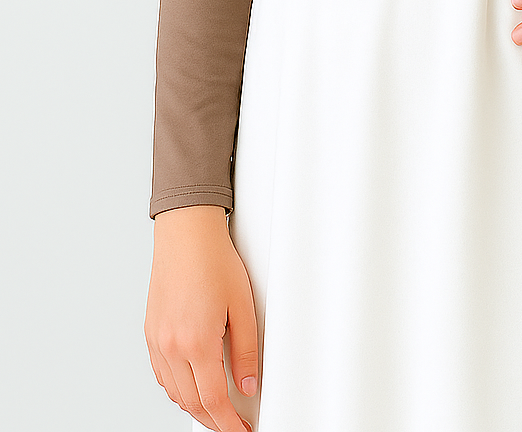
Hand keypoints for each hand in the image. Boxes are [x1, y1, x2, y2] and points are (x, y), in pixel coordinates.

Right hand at [145, 205, 258, 431]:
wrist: (186, 233)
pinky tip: (192, 386)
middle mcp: (171, 346)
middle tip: (233, 426)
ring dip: (195, 408)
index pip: (213, 400)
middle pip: (192, 403)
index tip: (241, 431)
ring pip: (174, 392)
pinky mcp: (151, 333)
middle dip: (214, 421)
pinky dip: (178, 389)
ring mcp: (157, 341)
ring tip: (218, 411)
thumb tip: (247, 385)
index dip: (229, 423)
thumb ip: (246, 350)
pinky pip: (162, 375)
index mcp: (195, 341)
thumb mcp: (243, 305)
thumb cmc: (214, 260)